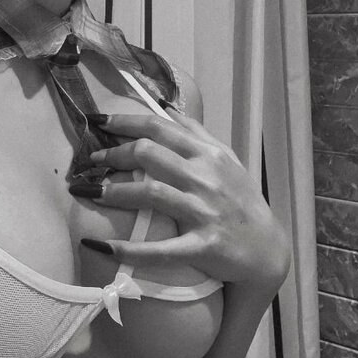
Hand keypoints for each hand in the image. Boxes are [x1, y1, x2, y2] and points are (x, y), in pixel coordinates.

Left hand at [82, 110, 290, 288]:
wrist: (267, 249)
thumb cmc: (242, 201)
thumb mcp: (226, 160)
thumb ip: (197, 133)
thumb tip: (166, 108)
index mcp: (209, 155)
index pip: (159, 128)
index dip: (124, 123)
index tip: (97, 123)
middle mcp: (206, 178)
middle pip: (148, 154)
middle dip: (113, 154)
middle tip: (92, 161)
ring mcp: (204, 212)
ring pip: (150, 193)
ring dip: (113, 191)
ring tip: (90, 192)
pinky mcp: (202, 247)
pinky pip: (160, 249)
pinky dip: (128, 249)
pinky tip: (100, 246)